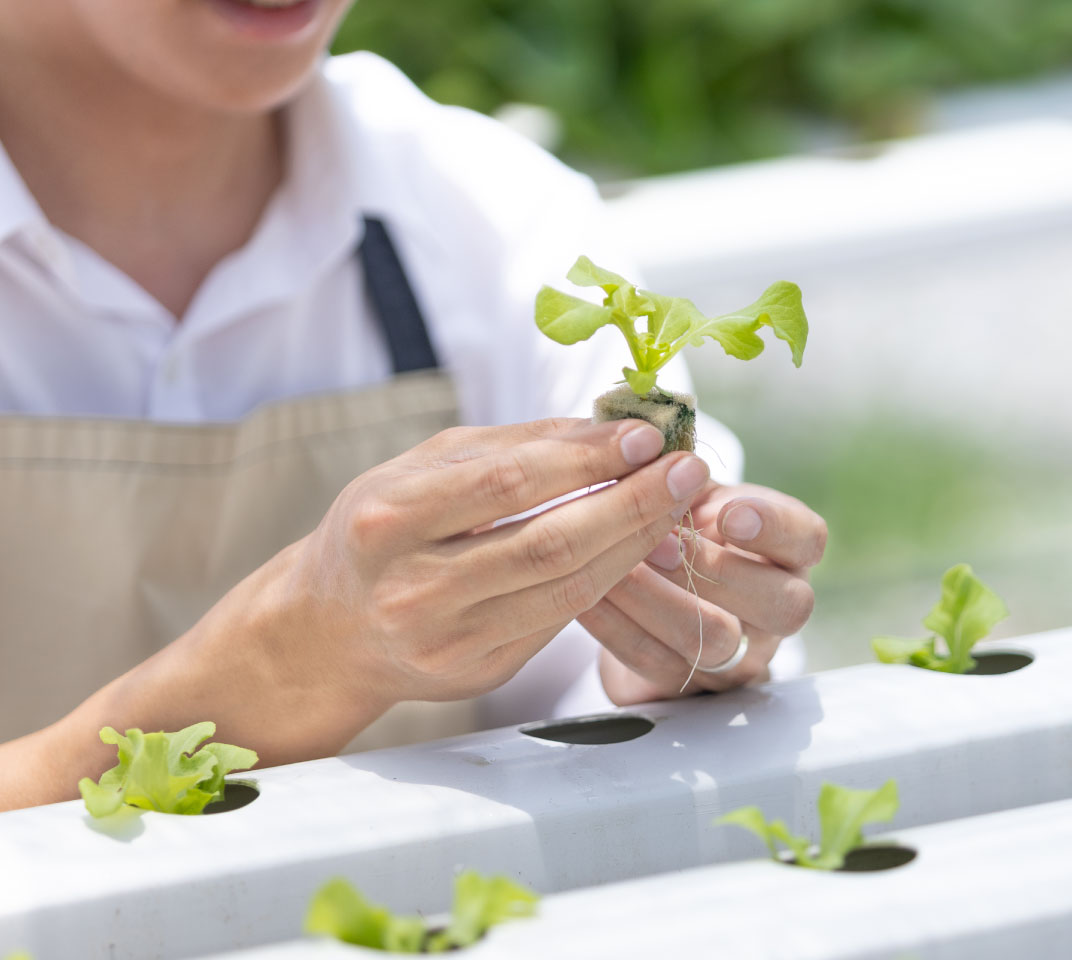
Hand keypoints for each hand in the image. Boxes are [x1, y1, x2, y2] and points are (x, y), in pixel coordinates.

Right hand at [285, 417, 711, 709]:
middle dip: (633, 504)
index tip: (645, 437)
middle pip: (550, 545)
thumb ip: (514, 443)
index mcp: (388, 520)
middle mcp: (414, 589)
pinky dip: (609, 577)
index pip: (507, 485)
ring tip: (677, 503)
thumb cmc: (382, 527)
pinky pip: (561, 619)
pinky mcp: (479, 673)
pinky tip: (640, 545)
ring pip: (568, 590)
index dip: (586, 461)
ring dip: (635, 543)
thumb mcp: (424, 466)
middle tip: (688, 470)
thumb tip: (611, 427)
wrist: (329, 629)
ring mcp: (448, 642)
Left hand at [579, 482, 826, 703]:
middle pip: (781, 604)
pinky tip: (584, 593)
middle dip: (715, 569)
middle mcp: (775, 609)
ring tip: (614, 565)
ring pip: (715, 640)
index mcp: (786, 552)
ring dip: (658, 598)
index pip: (807, 539)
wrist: (644, 594)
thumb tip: (655, 453)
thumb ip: (683, 477)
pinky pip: (655, 660)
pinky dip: (616, 625)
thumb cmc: (675, 527)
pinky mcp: (686, 684)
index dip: (774, 527)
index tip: (728, 512)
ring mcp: (736, 655)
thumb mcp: (690, 495)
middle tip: (659, 542)